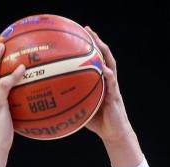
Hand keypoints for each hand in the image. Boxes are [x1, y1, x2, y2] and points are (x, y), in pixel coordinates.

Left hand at [83, 26, 132, 142]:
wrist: (115, 134)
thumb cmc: (99, 123)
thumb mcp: (83, 108)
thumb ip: (72, 101)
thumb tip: (53, 99)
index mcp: (101, 82)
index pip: (96, 61)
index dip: (90, 48)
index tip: (80, 35)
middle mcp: (108, 81)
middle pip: (104, 57)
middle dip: (97, 42)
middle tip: (88, 30)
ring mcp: (113, 88)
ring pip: (111, 65)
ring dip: (104, 53)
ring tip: (98, 42)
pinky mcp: (115, 97)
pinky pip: (112, 84)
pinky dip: (109, 75)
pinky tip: (105, 69)